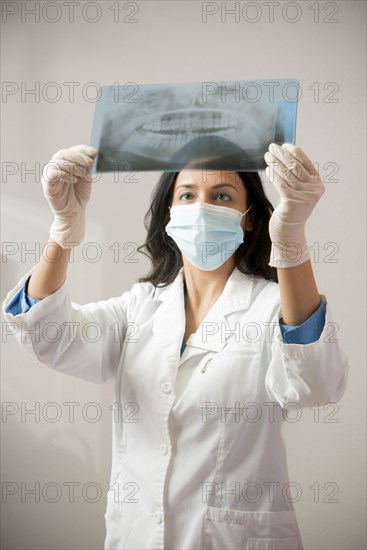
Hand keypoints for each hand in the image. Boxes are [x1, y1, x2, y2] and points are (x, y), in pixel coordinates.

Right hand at [41, 144, 96, 248]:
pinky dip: (64, 174)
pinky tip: (73, 180)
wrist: (74, 213)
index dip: (82, 149)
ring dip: (73, 166)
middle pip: (63, 154)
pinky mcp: (47, 185)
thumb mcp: (86, 178)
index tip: (94, 152)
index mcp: (65, 163)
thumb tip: (93, 153)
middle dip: (78, 157)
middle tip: (89, 163)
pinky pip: (52, 173)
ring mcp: (50, 175)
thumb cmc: (79, 195)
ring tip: (83, 174)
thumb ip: (87, 166)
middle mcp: (55, 167)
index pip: (71, 150)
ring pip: (57, 162)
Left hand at [264, 143, 324, 267]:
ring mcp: (304, 196)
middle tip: (272, 147)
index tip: (284, 145)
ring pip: (287, 173)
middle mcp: (313, 190)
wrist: (289, 233)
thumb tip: (284, 156)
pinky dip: (273, 174)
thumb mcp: (298, 192)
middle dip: (282, 154)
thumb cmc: (291, 211)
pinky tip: (268, 168)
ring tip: (267, 155)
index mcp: (317, 185)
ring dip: (275, 162)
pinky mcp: (292, 202)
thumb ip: (296, 177)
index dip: (294, 152)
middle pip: (295, 166)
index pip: (306, 162)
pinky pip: (280, 183)